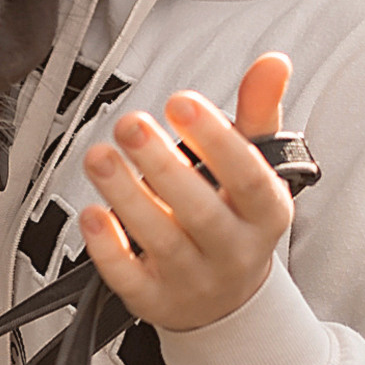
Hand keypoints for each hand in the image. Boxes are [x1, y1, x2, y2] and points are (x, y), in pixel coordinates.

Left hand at [79, 55, 294, 334]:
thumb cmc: (237, 218)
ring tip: (100, 157)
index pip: (250, 179)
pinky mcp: (154, 301)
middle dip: (162, 165)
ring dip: (126, 196)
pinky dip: (108, 248)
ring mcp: (194, 280)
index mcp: (266, 214)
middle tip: (131, 124)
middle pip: (200, 212)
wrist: (228, 299)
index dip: (218, 141)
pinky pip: (129, 279)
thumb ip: (258, 113)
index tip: (183, 102)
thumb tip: (273, 62)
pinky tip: (92, 214)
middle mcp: (233, 251)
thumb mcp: (257, 167)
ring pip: (161, 241)